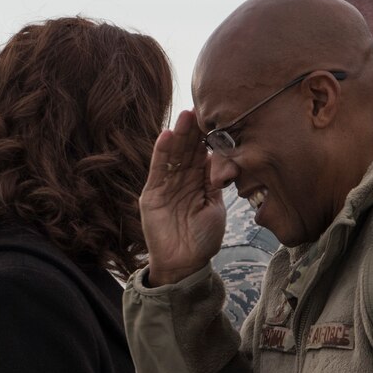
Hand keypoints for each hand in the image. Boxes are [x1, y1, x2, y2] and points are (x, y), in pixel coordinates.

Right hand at [137, 110, 226, 285]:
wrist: (185, 264)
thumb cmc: (203, 239)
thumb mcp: (215, 206)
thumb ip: (215, 182)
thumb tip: (221, 155)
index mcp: (199, 182)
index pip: (202, 154)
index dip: (207, 136)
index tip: (215, 116)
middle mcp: (181, 181)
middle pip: (187, 150)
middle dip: (193, 130)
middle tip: (200, 108)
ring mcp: (166, 186)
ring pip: (173, 156)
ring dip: (178, 135)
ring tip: (185, 116)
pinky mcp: (151, 194)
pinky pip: (158, 170)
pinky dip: (161, 153)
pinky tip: (167, 136)